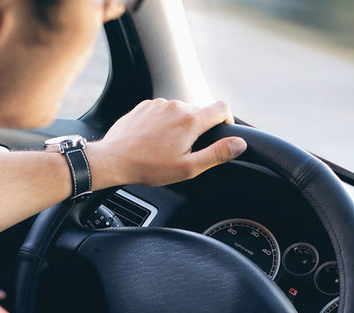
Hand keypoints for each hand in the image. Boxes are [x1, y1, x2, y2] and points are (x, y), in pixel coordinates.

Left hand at [87, 99, 246, 188]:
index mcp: (191, 120)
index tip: (222, 134)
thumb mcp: (188, 167)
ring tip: (167, 148)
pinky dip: (164, 123)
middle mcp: (176, 106)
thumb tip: (239, 144)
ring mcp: (159, 104)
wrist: (113, 159)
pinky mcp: (145, 106)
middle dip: (200, 129)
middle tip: (187, 151)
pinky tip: (154, 140)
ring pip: (180, 111)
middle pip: (200, 111)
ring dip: (180, 126)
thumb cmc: (149, 166)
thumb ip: (217, 154)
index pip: (222, 108)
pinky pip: (163, 111)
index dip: (227, 121)